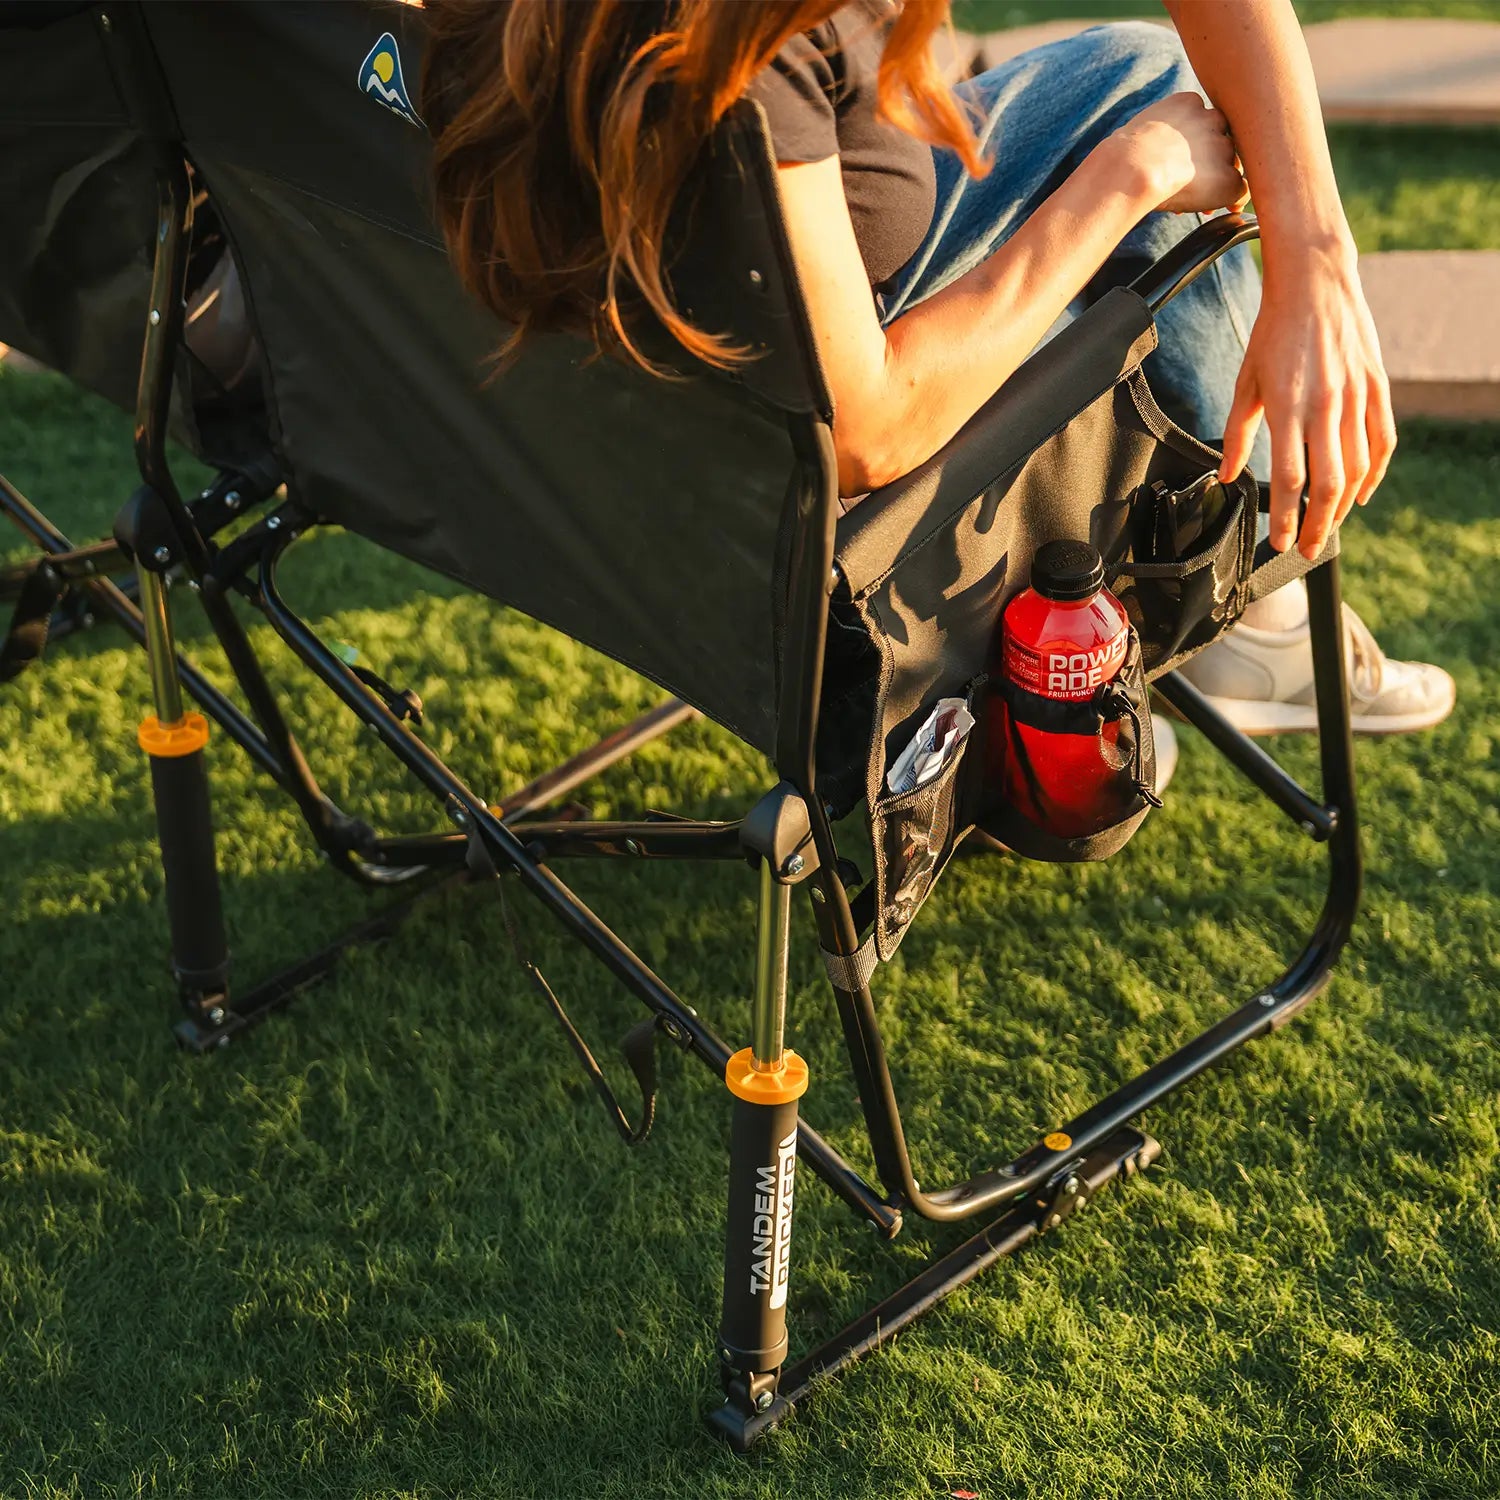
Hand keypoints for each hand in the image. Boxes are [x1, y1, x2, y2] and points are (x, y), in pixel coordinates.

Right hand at [1110, 92, 1248, 214]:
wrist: (1133, 167)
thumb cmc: (1123, 157)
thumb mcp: (1138, 132)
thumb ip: (1156, 136)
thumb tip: (1155, 158)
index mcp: (1187, 104)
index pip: (1202, 123)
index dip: (1195, 147)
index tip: (1183, 164)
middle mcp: (1211, 119)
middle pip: (1220, 142)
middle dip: (1210, 165)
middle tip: (1195, 185)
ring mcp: (1222, 146)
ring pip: (1230, 165)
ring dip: (1217, 182)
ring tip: (1203, 204)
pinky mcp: (1228, 176)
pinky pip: (1240, 189)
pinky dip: (1234, 200)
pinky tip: (1229, 209)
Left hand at [1218, 242, 1396, 557]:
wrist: (1317, 283)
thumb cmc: (1274, 333)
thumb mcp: (1245, 382)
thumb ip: (1237, 434)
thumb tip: (1226, 476)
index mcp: (1288, 406)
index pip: (1289, 478)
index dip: (1286, 516)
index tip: (1279, 541)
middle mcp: (1326, 405)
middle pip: (1328, 482)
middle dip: (1317, 524)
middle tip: (1306, 548)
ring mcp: (1356, 397)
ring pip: (1358, 468)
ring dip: (1343, 506)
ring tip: (1327, 527)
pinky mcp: (1376, 386)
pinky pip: (1382, 441)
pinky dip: (1375, 473)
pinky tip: (1362, 494)